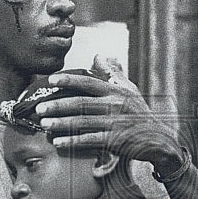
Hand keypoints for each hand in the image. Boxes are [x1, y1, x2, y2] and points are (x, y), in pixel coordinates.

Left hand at [35, 55, 186, 170]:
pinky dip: (73, 141)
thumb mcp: (130, 90)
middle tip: (38, 108)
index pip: (89, 82)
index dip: (69, 80)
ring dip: (61, 123)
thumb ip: (113, 73)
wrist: (158, 140)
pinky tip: (58, 142)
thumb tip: (98, 56)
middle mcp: (115, 104)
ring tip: (44, 124)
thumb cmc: (140, 114)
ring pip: (83, 122)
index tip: (51, 79)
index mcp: (116, 90)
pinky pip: (90, 140)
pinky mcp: (115, 141)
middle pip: (81, 103)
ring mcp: (115, 123)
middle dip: (58, 105)